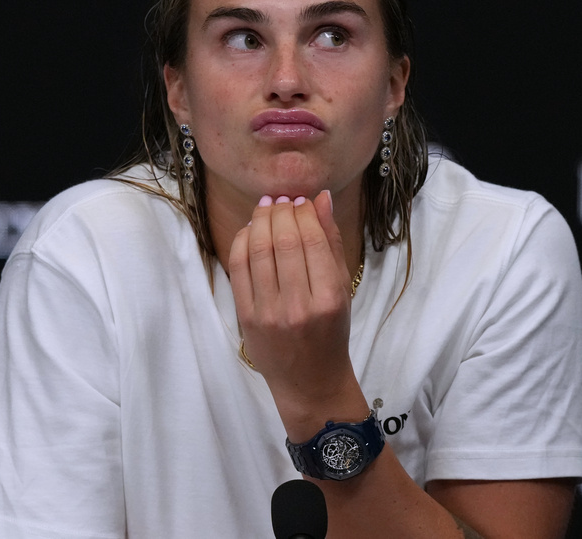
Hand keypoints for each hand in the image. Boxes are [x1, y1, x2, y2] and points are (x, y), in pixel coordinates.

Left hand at [228, 191, 359, 420]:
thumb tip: (322, 198)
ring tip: (266, 207)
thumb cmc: (332, 333)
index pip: (312, 240)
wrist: (310, 382)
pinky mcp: (246, 318)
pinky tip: (250, 230)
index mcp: (329, 298)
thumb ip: (331, 243)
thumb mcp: (342, 290)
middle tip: (282, 200)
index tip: (301, 201)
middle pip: (283, 241)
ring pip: (259, 250)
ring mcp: (269, 313)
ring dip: (260, 220)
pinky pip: (238, 268)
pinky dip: (242, 242)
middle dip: (281, 211)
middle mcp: (298, 306)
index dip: (303, 212)